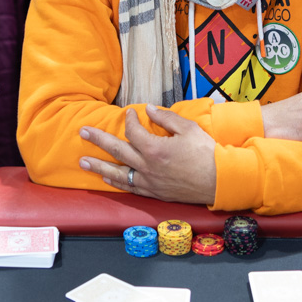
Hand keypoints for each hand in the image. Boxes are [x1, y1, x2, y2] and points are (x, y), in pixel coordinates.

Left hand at [78, 106, 217, 203]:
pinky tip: (107, 179)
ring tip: (83, 162)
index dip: (129, 119)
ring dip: (99, 167)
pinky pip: (131, 188)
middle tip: (82, 132)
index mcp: (155, 148)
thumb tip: (149, 109)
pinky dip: (117, 183)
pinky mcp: (155, 193)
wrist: (220, 180)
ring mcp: (150, 182)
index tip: (130, 113)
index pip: (133, 130)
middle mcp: (147, 167)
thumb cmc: (207, 153)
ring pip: (118, 174)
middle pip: (117, 150)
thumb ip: (166, 118)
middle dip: (98, 140)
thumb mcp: (188, 128)